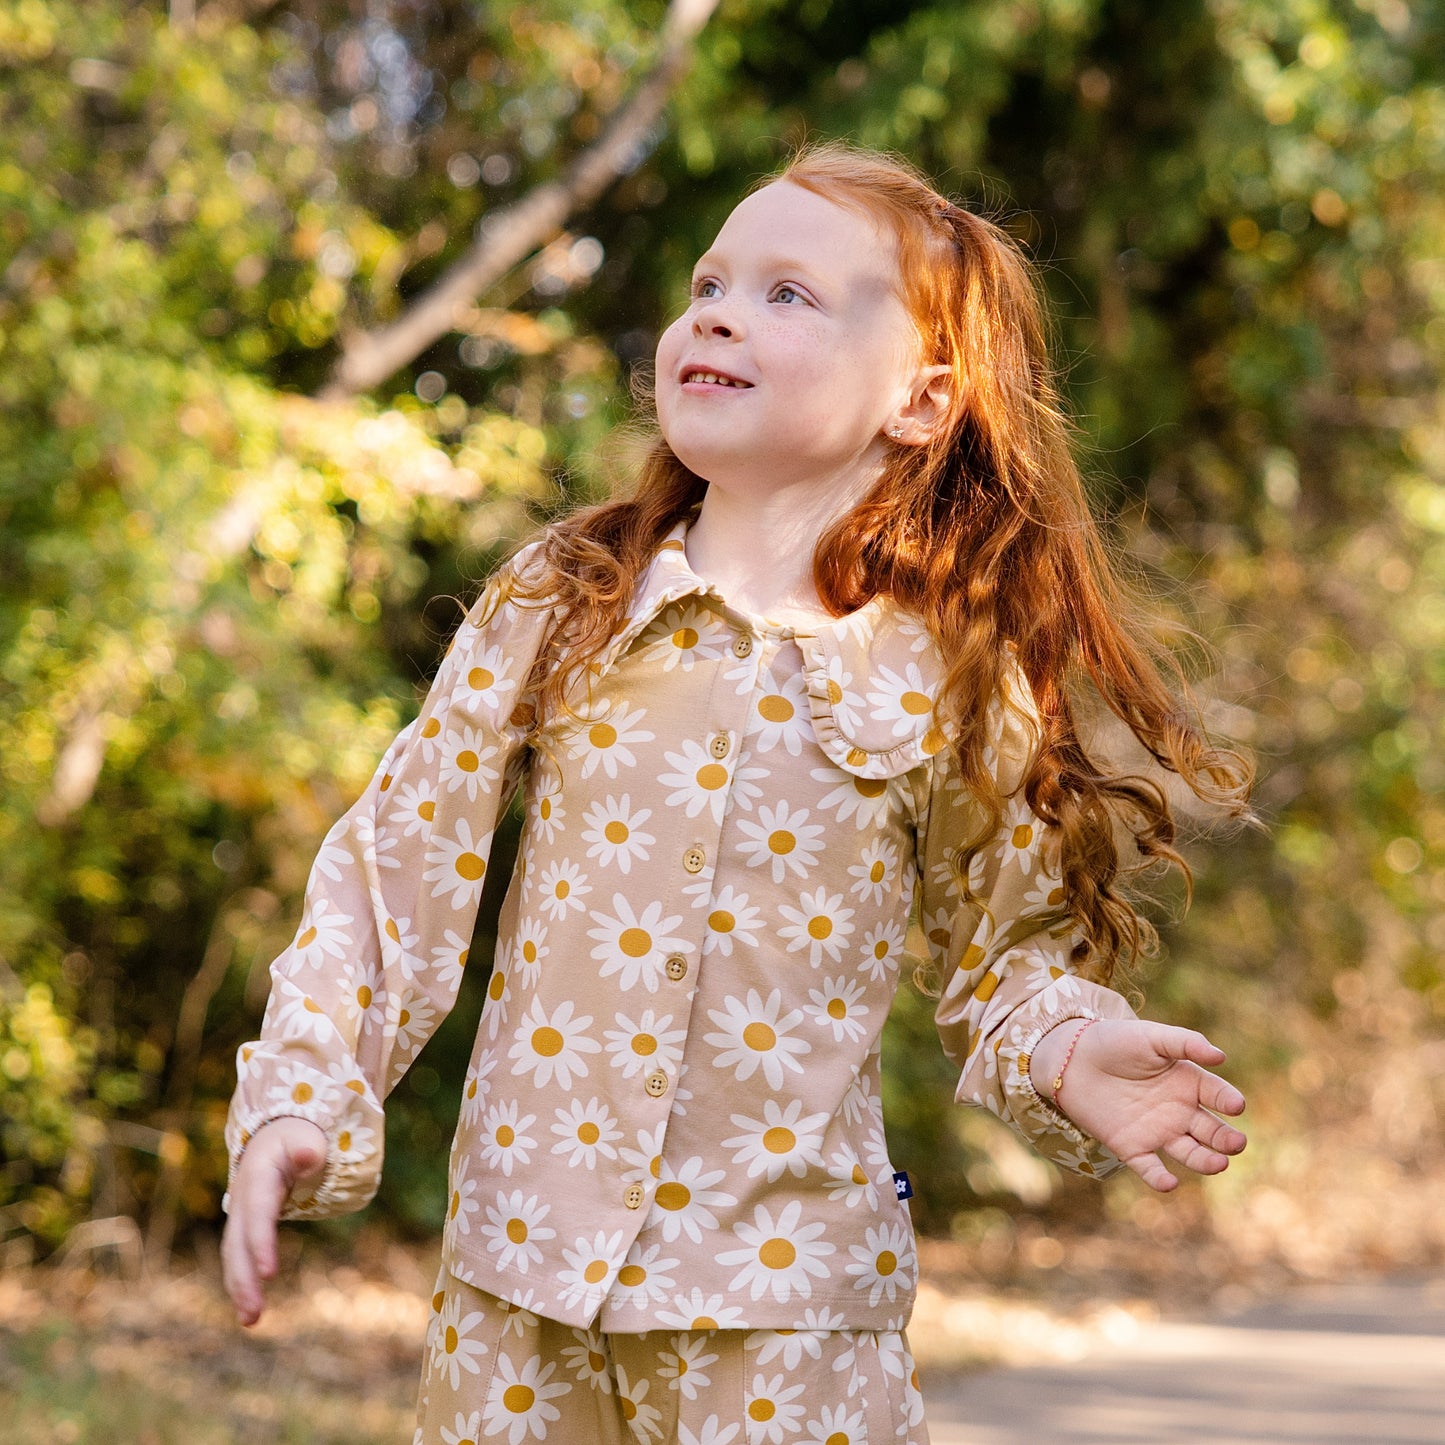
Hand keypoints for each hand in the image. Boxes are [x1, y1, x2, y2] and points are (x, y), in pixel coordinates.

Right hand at [220, 1117, 327, 1325]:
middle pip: (239, 1244)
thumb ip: (308, 1149)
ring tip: (251, 1321)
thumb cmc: (296, 1137)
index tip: (270, 1273)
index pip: (260, 1215)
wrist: (273, 1136)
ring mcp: (241, 1216)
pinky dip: (242, 1281)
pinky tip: (250, 1309)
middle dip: (244, 1279)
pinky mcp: (245, 1228)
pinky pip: (240, 1258)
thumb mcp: (304, 1138)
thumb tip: (310, 1156)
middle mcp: (242, 1202)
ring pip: (235, 1256)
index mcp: (257, 1179)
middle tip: (254, 1313)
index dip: (262, 1244)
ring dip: (240, 1288)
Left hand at [1030, 1018, 1245, 1191]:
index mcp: (1188, 1082)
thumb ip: (1184, 1043)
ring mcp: (1158, 1131)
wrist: (1071, 1059)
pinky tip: (1169, 1183)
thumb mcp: (1151, 1036)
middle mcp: (1179, 1111)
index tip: (1236, 1105)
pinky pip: (1150, 1168)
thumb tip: (1220, 1056)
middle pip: (1211, 1130)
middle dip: (1226, 1139)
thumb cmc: (1115, 1042)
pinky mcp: (1132, 1147)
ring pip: (1190, 1153)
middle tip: (1236, 1143)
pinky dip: (1159, 1178)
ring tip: (1219, 1163)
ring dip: (1205, 1161)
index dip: (1228, 1100)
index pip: (1217, 1094)